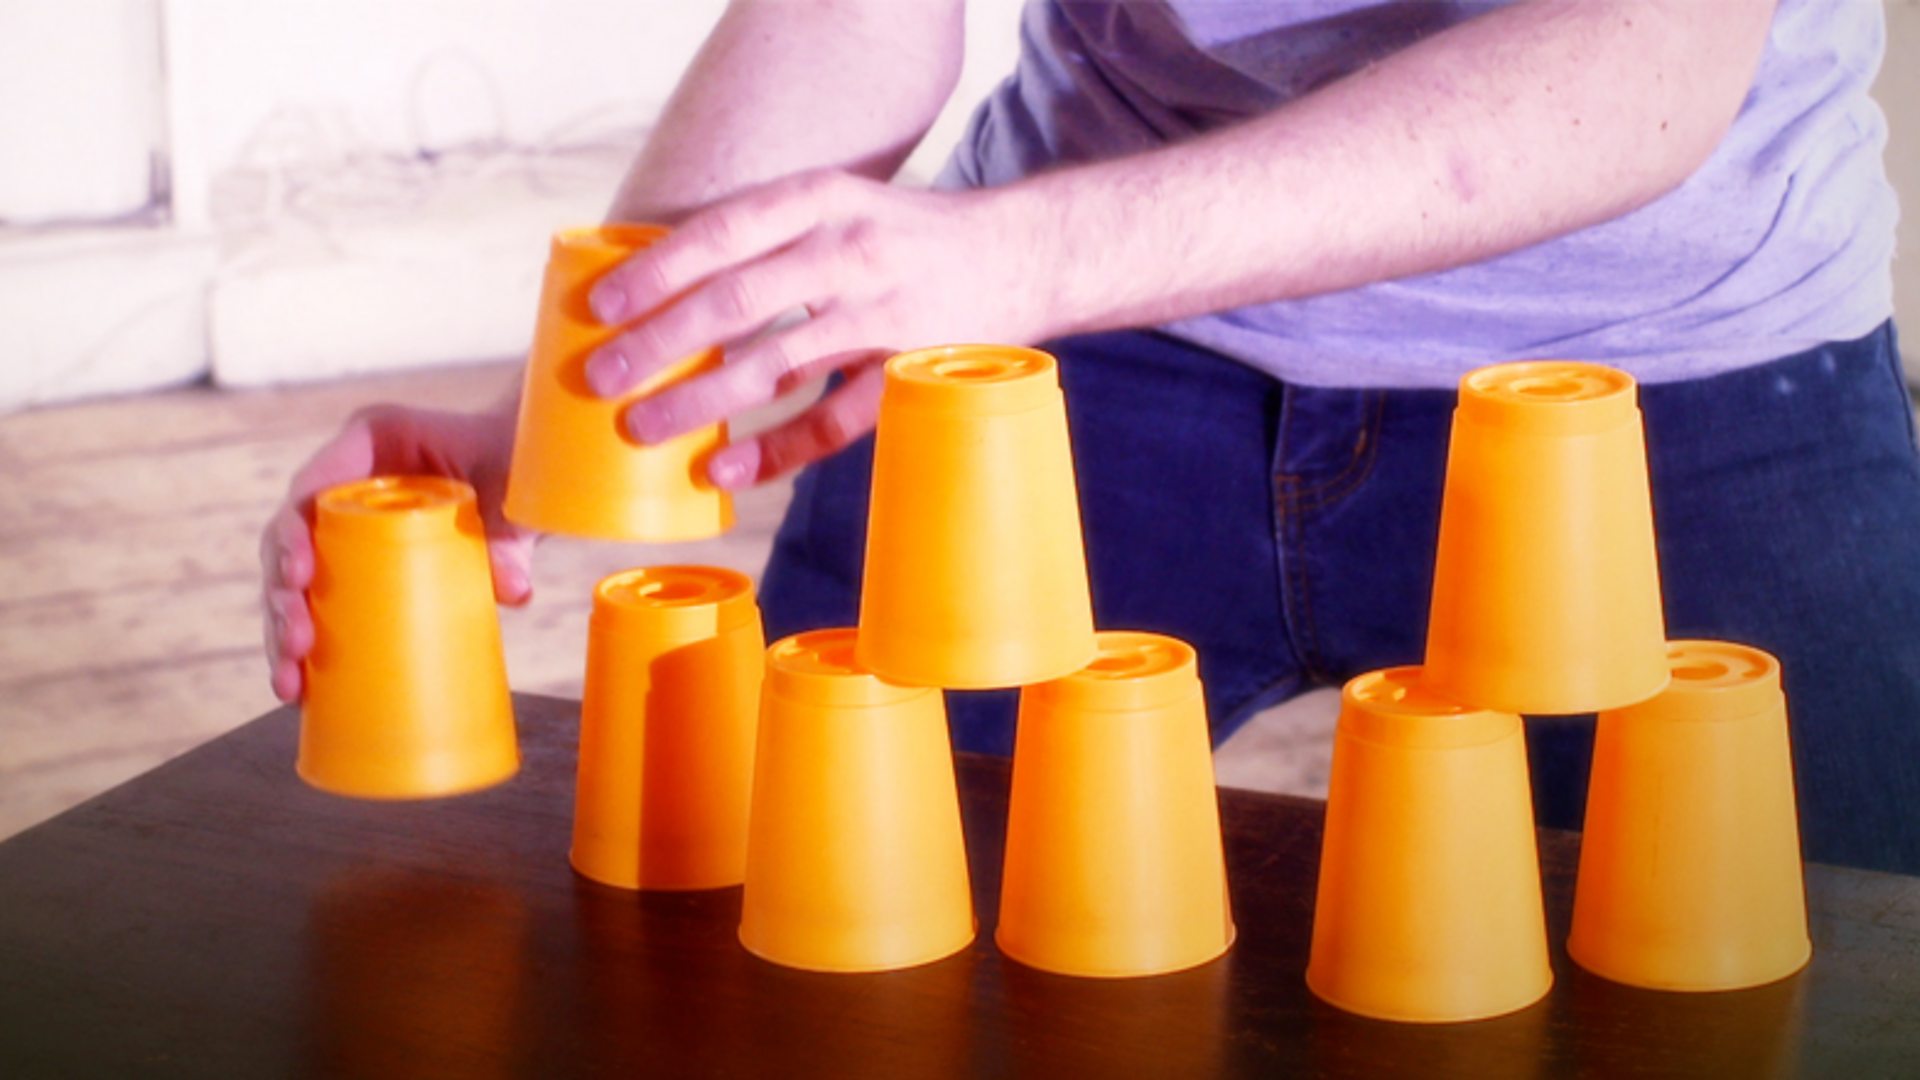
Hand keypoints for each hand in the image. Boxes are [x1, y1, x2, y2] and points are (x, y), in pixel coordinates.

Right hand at [259, 404, 529, 702]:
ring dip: (281, 629)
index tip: (300, 576)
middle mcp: (346, 478)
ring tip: (291, 683)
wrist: (526, 470)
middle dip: (281, 595)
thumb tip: (513, 592)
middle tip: (298, 644)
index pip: (312, 485)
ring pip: (290, 575)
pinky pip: (317, 597)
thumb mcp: (515, 492)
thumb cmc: (516, 462)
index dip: (293, 532)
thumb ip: (513, 535)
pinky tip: (298, 688)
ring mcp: (344, 521)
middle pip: (288, 537)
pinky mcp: (355, 559)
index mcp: (371, 440)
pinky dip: (303, 641)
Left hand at [582, 169, 1054, 486]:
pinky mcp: (907, 371)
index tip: (601, 305)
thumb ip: (768, 235)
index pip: (724, 230)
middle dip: (661, 340)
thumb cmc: (903, 234)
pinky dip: (776, 448)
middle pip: (739, 299)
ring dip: (703, 399)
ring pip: (777, 363)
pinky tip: (727, 469)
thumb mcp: (839, 203)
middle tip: (602, 376)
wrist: (1023, 251)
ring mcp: (882, 314)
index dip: (657, 268)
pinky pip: (833, 419)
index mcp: (821, 199)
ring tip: (643, 426)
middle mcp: (849, 250)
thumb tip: (661, 286)